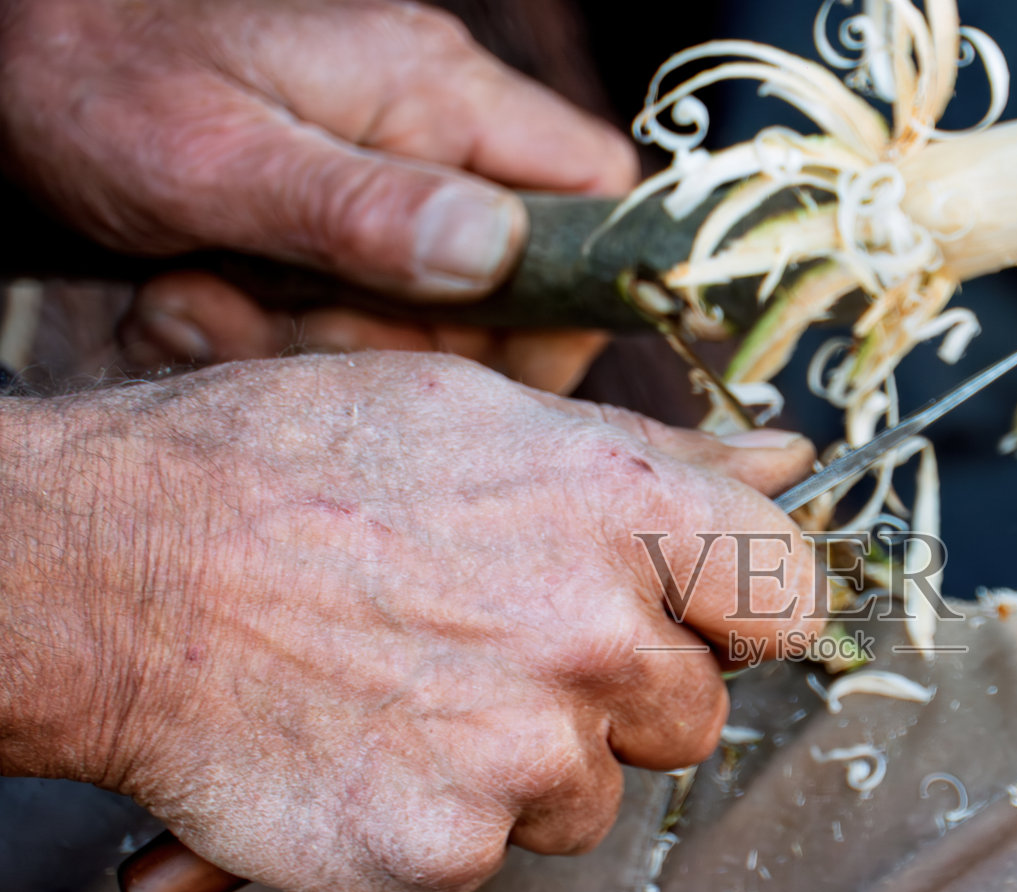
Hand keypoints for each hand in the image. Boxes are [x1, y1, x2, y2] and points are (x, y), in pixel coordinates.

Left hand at [0, 0, 637, 389]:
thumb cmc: (87, 72)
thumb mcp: (214, 158)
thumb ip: (359, 210)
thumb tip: (494, 255)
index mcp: (431, 91)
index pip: (595, 192)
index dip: (576, 292)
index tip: (497, 360)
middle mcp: (427, 125)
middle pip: (509, 280)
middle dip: (409, 343)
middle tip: (298, 332)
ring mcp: (382, 170)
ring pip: (423, 310)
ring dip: (318, 342)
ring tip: (206, 305)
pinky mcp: (336, 209)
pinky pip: (353, 305)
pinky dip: (278, 331)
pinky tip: (196, 303)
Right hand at [0, 353, 819, 891]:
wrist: (113, 574)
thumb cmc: (288, 469)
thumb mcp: (483, 414)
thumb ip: (659, 456)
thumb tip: (783, 463)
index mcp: (625, 511)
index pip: (789, 597)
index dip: (744, 609)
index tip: (700, 615)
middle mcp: (597, 638)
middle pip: (696, 712)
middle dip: (624, 690)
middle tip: (507, 640)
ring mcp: (526, 757)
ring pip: (598, 793)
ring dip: (535, 761)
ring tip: (423, 688)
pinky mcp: (448, 849)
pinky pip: (502, 851)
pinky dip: (451, 817)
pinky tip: (376, 747)